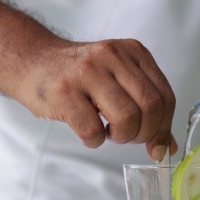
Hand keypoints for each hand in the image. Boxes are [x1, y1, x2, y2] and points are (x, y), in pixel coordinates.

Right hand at [20, 38, 176, 160]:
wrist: (33, 62)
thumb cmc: (80, 77)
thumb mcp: (118, 81)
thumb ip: (146, 109)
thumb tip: (166, 147)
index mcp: (133, 52)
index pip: (165, 96)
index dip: (163, 126)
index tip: (154, 142)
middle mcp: (112, 56)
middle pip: (150, 106)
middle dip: (144, 133)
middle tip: (128, 136)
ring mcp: (87, 72)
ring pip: (127, 118)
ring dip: (121, 137)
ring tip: (108, 132)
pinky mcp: (64, 92)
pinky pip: (93, 130)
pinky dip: (94, 140)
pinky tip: (87, 131)